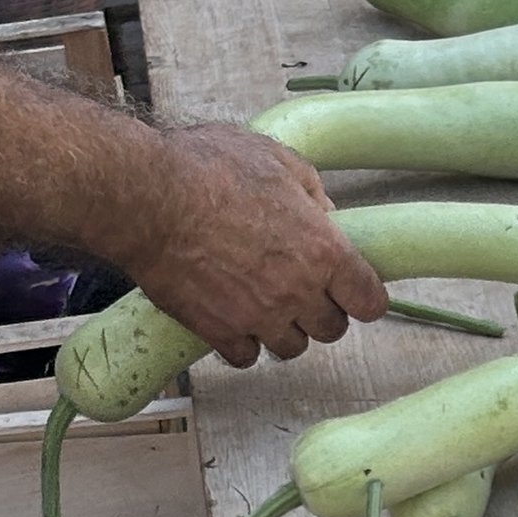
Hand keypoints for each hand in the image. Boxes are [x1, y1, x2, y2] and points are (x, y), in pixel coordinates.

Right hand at [137, 125, 388, 367]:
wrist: (147, 197)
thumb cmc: (207, 169)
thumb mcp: (274, 158)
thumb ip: (310, 189)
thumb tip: (324, 212)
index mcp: (323, 250)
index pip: (369, 300)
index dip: (363, 297)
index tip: (354, 293)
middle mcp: (298, 291)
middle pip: (333, 330)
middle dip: (322, 312)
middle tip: (303, 292)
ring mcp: (259, 316)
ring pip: (292, 348)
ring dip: (283, 330)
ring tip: (265, 306)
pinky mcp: (219, 332)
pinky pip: (246, 357)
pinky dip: (242, 344)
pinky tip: (232, 321)